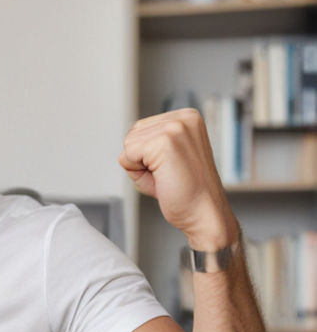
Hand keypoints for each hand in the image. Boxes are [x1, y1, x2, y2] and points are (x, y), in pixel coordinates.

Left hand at [119, 109, 238, 249]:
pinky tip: (163, 179)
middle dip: (141, 161)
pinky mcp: (166, 142)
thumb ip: (149, 144)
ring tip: (167, 176)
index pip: (140, 129)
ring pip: (128, 145)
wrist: (205, 214)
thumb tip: (127, 142)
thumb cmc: (186, 192)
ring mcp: (176, 127)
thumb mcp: (168, 158)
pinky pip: (127, 157)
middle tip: (169, 175)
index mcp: (187, 117)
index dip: (146, 155)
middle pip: (131, 135)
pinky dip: (138, 175)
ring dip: (140, 168)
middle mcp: (184, 118)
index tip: (172, 167)